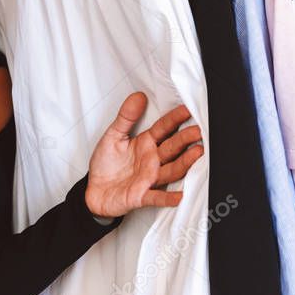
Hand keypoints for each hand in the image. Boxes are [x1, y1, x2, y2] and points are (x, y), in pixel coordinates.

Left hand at [85, 92, 203, 218]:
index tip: (188, 109)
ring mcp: (149, 178)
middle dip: (186, 139)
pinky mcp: (142, 195)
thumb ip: (125, 117)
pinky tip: (180, 196)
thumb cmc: (105, 164)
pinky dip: (168, 197)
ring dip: (185, 163)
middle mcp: (152, 160)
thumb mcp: (112, 136)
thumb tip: (138, 96)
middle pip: (173, 147)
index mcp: (145, 143)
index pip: (163, 128)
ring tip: (197, 153)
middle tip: (199, 130)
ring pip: (171, 170)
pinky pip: (157, 197)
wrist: (94, 190)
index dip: (174, 119)